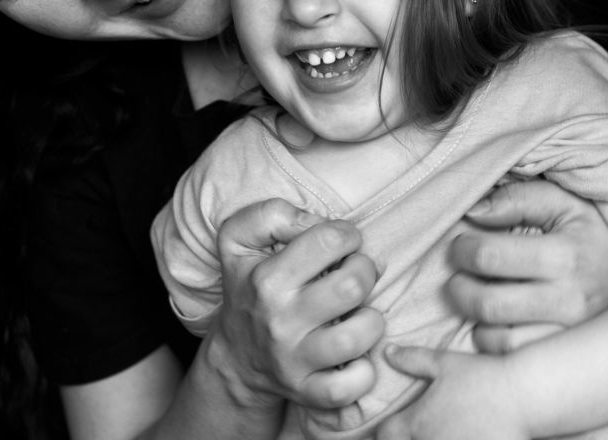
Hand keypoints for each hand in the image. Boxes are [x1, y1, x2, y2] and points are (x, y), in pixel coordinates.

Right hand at [208, 198, 383, 408]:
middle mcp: (280, 321)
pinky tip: (357, 352)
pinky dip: (364, 371)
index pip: (328, 240)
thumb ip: (271, 214)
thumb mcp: (238, 239)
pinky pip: (351, 388)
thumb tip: (315, 222)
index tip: (343, 241)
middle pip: (352, 286)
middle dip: (365, 269)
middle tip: (356, 271)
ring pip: (358, 338)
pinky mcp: (308, 392)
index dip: (346, 233)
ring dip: (371, 319)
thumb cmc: (248, 286)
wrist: (236, 355)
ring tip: (360, 310)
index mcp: (267, 279)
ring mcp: (295, 360)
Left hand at [377, 344, 526, 439]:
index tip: (393, 424)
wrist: (523, 399)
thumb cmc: (482, 377)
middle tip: (415, 430)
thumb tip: (388, 352)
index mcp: (418, 423)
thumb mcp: (443, 362)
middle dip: (407, 439)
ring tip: (440, 431)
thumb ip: (412, 359)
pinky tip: (463, 436)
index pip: (385, 434)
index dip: (386, 430)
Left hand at [447, 180, 607, 351]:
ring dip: (474, 319)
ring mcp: (568, 336)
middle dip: (459, 288)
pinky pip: (514, 360)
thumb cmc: (589, 240)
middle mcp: (569, 300)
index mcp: (564, 256)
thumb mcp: (563, 205)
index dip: (462, 250)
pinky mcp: (565, 359)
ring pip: (498, 339)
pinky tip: (493, 324)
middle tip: (458, 277)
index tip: (461, 246)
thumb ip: (517, 199)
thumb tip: (474, 211)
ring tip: (476, 299)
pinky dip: (492, 344)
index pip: (489, 256)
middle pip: (488, 303)